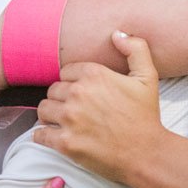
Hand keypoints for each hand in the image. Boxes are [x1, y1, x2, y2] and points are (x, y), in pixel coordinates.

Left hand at [34, 31, 166, 184]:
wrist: (146, 154)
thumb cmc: (146, 116)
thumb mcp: (148, 77)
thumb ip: (135, 49)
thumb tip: (116, 34)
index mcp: (94, 74)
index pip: (65, 72)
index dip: (73, 82)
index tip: (82, 94)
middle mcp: (78, 93)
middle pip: (53, 90)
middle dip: (62, 99)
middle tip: (74, 110)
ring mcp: (70, 118)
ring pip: (43, 109)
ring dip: (50, 115)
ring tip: (63, 122)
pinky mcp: (65, 142)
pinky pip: (40, 134)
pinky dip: (43, 136)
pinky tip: (53, 136)